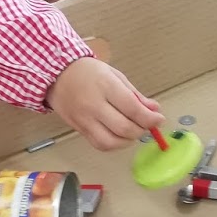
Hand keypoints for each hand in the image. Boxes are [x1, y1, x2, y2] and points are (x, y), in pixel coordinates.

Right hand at [45, 57, 163, 151]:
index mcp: (105, 86)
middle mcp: (94, 105)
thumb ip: (135, 95)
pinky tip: (119, 136)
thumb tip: (154, 110)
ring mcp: (84, 119)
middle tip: (147, 125)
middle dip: (141, 130)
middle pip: (124, 128)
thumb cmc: (88, 72)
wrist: (57, 75)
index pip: (133, 109)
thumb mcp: (115, 76)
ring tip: (133, 131)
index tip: (159, 119)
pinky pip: (99, 144)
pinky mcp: (78, 129)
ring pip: (111, 142)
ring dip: (128, 141)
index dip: (150, 119)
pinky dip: (114, 145)